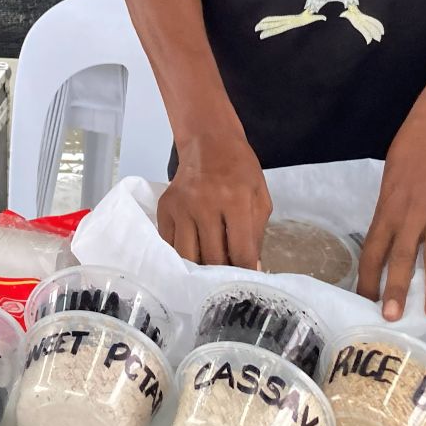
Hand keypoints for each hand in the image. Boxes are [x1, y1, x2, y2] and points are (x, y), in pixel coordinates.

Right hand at [157, 132, 272, 267]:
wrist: (209, 142)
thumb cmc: (240, 171)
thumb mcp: (260, 198)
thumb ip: (257, 235)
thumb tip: (251, 270)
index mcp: (236, 201)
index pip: (241, 251)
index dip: (245, 272)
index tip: (246, 283)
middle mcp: (205, 204)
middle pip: (213, 258)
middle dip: (223, 274)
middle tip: (229, 278)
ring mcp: (182, 207)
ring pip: (188, 257)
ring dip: (201, 268)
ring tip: (210, 269)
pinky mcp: (165, 208)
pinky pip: (171, 244)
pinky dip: (182, 255)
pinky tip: (194, 253)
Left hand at [357, 122, 425, 319]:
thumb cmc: (406, 158)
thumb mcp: (387, 189)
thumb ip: (388, 218)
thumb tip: (385, 248)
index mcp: (387, 212)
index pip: (372, 251)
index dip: (367, 278)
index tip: (364, 303)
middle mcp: (411, 217)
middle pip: (401, 257)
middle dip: (396, 288)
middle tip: (392, 316)